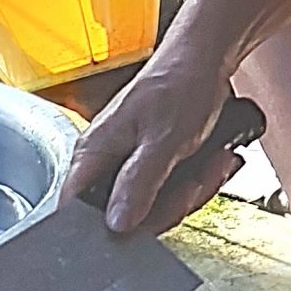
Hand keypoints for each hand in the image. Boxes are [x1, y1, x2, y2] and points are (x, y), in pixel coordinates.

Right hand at [63, 42, 236, 234]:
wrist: (207, 60)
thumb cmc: (179, 84)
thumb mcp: (163, 140)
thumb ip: (138, 183)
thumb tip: (116, 225)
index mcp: (93, 154)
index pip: (74, 211)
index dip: (105, 230)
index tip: (144, 225)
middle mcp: (105, 163)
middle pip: (125, 217)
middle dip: (171, 205)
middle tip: (196, 183)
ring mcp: (129, 166)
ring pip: (155, 207)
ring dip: (193, 191)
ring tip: (213, 162)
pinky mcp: (152, 167)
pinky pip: (171, 193)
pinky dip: (199, 181)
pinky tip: (216, 161)